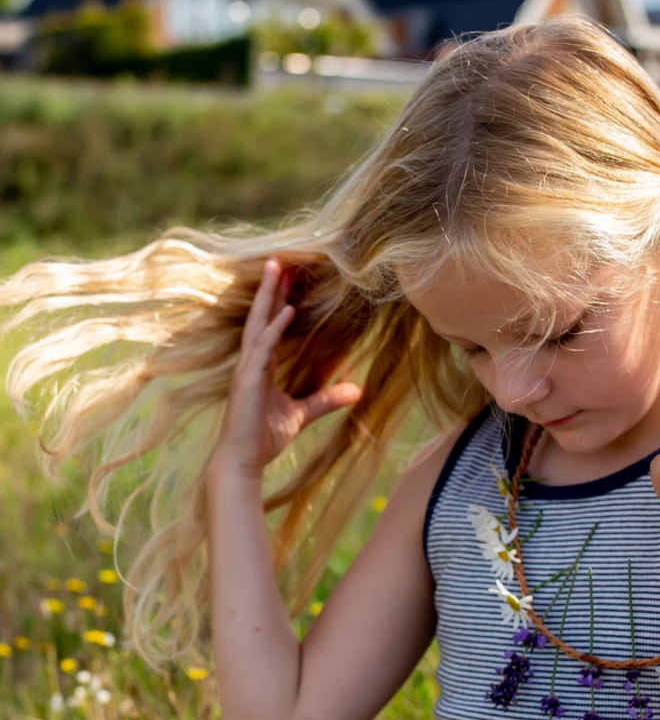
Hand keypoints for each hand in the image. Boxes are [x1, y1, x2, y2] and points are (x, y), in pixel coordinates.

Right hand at [214, 258, 362, 479]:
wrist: (243, 461)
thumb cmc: (264, 437)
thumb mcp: (302, 413)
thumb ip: (326, 398)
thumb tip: (356, 390)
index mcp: (260, 366)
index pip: (269, 325)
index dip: (278, 301)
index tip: (288, 277)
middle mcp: (250, 362)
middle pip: (260, 316)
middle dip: (270, 287)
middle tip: (279, 259)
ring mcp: (247, 369)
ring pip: (258, 324)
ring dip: (268, 296)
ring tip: (278, 269)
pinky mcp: (248, 380)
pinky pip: (262, 347)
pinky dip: (275, 327)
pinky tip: (287, 310)